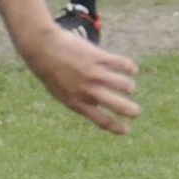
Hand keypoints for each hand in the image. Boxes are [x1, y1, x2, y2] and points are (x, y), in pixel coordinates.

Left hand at [20, 25, 140, 134]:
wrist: (42, 48)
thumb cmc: (49, 70)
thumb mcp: (60, 91)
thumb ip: (78, 99)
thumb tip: (98, 103)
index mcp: (76, 102)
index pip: (101, 120)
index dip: (116, 127)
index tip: (126, 130)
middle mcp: (87, 90)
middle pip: (118, 106)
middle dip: (131, 111)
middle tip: (136, 112)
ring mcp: (94, 74)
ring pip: (124, 85)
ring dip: (129, 87)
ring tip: (128, 87)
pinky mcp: (98, 58)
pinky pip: (123, 64)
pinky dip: (130, 68)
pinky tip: (131, 69)